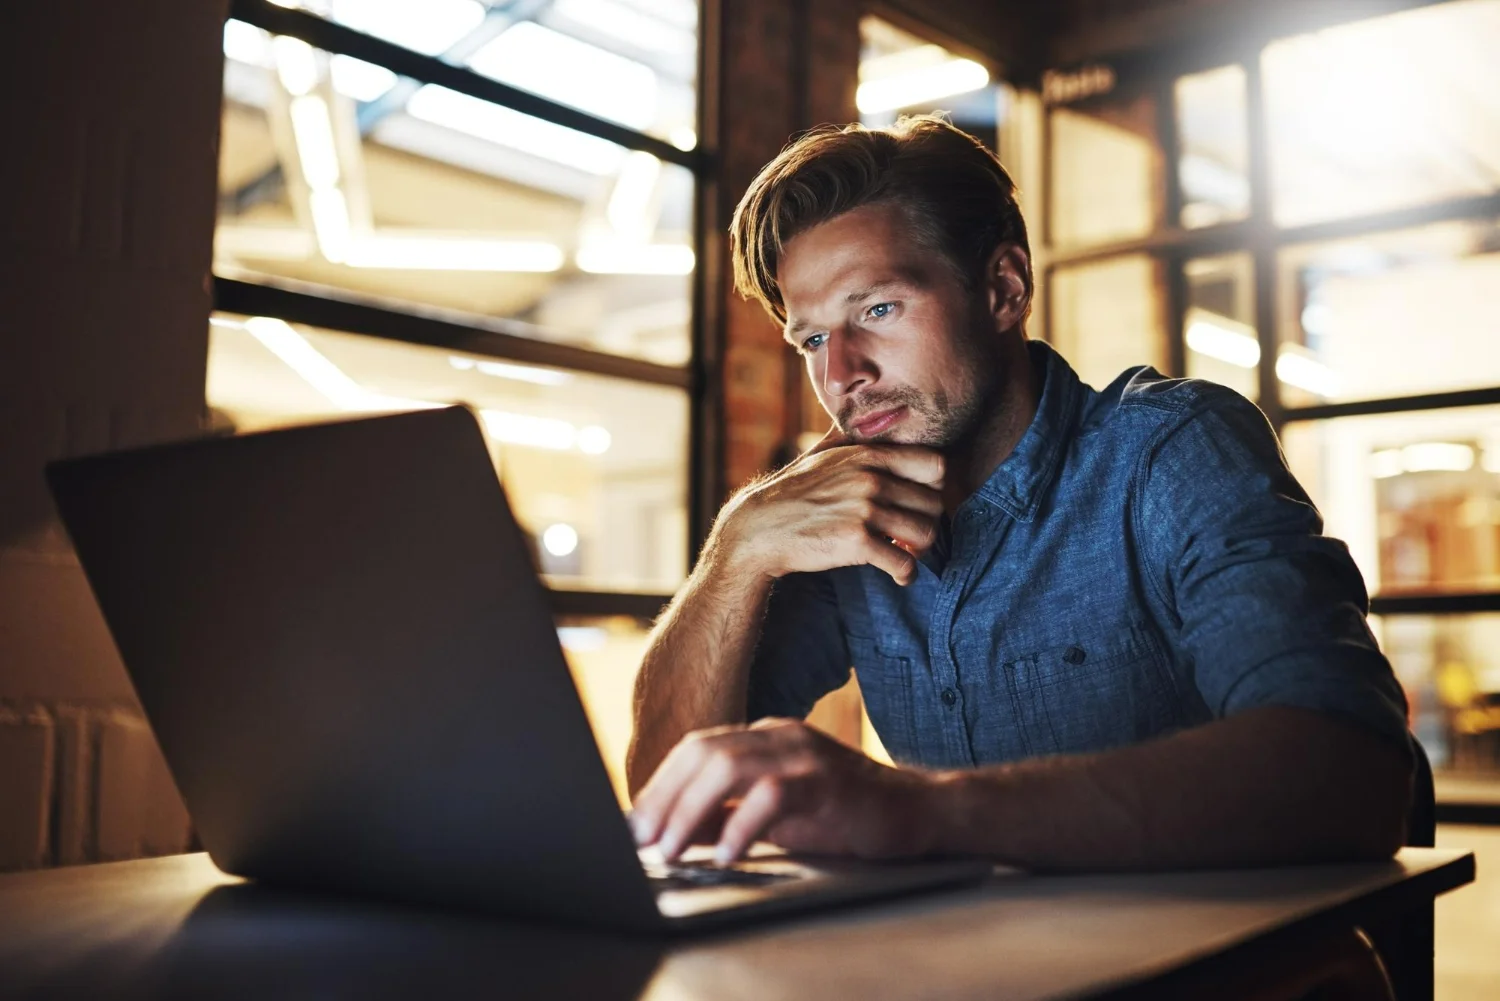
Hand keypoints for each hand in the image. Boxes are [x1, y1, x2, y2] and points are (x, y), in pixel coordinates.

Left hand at [629, 719, 938, 863]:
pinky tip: (729, 854)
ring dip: (691, 812)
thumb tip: (671, 834)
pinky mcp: (830, 781)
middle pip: (704, 752)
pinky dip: (744, 825)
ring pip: (730, 767)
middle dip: (665, 798)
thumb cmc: (843, 815)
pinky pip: (775, 795)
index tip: (636, 826)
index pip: (696, 749)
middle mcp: (779, 736)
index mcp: (763, 738)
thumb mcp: (774, 816)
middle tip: (643, 841)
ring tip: (671, 851)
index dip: (660, 786)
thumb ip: (726, 818)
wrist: (918, 812)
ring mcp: (805, 753)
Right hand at [716, 427, 943, 585]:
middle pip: (933, 504)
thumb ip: (850, 436)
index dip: (934, 487)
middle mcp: (870, 479)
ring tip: (906, 553)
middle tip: (911, 535)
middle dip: (926, 523)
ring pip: (925, 533)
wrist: (761, 528)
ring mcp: (863, 510)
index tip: (920, 501)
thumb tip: (866, 414)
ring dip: (920, 550)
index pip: (935, 465)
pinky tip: (899, 575)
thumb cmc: (793, 491)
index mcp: (869, 455)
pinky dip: (906, 574)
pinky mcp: (856, 542)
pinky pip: (903, 563)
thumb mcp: (821, 453)